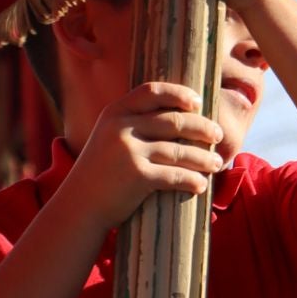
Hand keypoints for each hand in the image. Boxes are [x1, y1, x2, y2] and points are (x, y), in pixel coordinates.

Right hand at [59, 82, 223, 230]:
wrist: (79, 205)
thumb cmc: (99, 172)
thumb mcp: (107, 137)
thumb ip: (132, 123)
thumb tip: (177, 115)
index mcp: (115, 112)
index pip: (152, 91)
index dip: (179, 94)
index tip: (197, 102)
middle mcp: (121, 127)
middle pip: (174, 121)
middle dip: (202, 127)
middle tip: (217, 135)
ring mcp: (129, 152)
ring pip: (179, 151)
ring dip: (203, 158)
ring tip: (216, 163)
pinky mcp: (137, 177)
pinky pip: (175, 175)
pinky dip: (192, 180)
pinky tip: (201, 184)